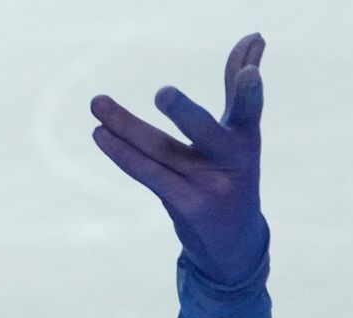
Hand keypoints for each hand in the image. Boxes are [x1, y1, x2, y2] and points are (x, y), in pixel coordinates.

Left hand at [90, 33, 269, 286]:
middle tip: (161, 93)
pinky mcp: (185, 206)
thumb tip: (255, 36)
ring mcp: (207, 187)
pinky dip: (122, 154)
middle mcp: (231, 162)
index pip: (247, 109)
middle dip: (185, 114)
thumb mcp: (241, 135)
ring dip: (125, 127)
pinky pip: (147, 174)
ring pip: (160, 151)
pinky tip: (100, 134)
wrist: (232, 245)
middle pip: (205, 131)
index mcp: (247, 139)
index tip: (249, 71)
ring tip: (97, 103)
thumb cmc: (233, 176)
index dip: (248, 91)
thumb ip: (239, 87)